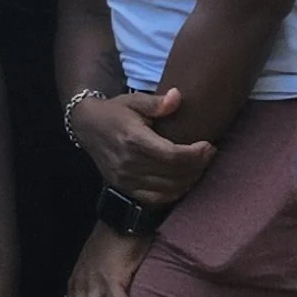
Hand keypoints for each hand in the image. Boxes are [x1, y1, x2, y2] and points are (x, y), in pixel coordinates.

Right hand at [71, 84, 215, 209]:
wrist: (87, 126)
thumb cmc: (115, 111)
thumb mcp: (134, 100)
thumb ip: (157, 102)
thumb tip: (178, 96)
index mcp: (133, 139)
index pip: (172, 155)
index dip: (195, 154)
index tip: (208, 145)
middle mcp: (128, 163)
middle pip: (173, 174)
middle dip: (197, 166)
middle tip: (209, 154)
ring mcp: (125, 179)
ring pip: (167, 189)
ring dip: (189, 180)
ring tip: (199, 166)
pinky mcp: (124, 188)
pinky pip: (155, 199)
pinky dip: (173, 193)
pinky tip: (183, 182)